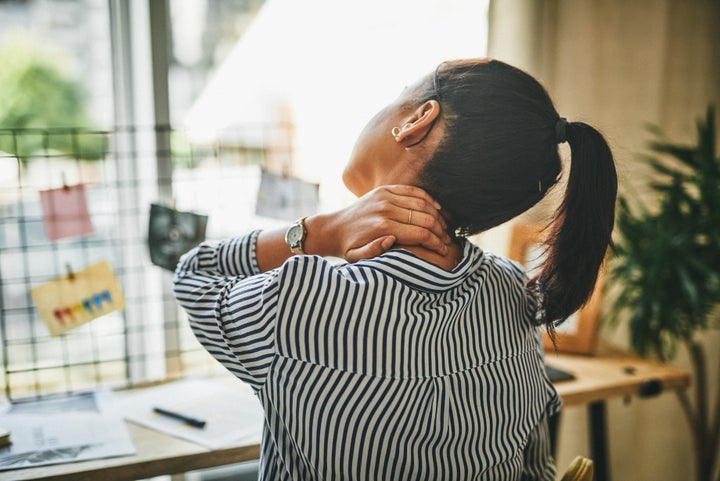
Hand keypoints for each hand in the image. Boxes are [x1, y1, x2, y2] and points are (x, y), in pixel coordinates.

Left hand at [317, 185, 450, 262]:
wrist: (334, 228)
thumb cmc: (349, 247)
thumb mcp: (357, 258)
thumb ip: (374, 252)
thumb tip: (392, 240)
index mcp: (382, 227)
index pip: (420, 233)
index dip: (436, 242)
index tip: (444, 251)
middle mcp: (386, 208)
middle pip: (425, 217)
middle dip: (440, 231)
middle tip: (448, 241)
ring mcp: (385, 196)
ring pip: (422, 203)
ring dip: (438, 215)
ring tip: (445, 228)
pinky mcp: (385, 189)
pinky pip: (413, 191)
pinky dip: (428, 199)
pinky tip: (437, 209)